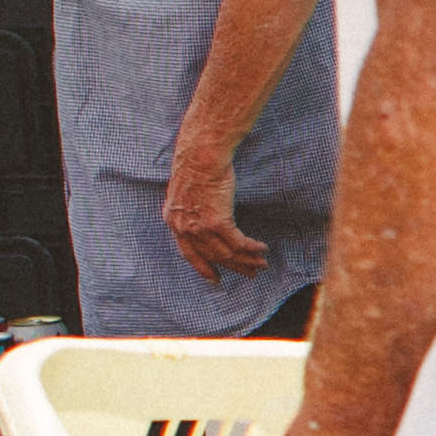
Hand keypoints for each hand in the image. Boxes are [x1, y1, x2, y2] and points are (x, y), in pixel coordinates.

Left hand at [167, 140, 272, 280]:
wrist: (201, 156)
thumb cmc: (196, 166)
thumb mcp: (185, 192)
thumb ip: (189, 209)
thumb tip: (202, 215)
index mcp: (173, 222)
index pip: (189, 254)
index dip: (203, 268)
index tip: (215, 279)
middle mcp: (184, 228)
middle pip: (212, 256)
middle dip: (234, 267)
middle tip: (249, 274)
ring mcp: (200, 227)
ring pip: (227, 253)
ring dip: (247, 261)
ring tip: (261, 264)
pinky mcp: (218, 221)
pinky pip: (238, 242)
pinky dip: (252, 248)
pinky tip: (262, 248)